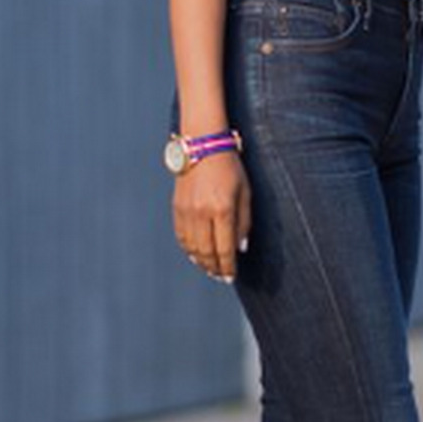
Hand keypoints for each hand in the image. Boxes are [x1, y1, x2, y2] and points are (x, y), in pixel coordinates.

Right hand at [173, 149, 251, 281]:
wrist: (202, 144)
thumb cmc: (230, 167)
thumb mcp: (245, 192)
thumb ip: (244, 222)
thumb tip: (239, 248)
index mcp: (223, 209)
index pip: (225, 248)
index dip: (228, 266)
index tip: (231, 277)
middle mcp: (202, 213)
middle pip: (207, 252)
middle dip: (214, 267)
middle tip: (221, 276)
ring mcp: (187, 211)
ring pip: (192, 247)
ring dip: (201, 261)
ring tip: (210, 268)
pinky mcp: (177, 207)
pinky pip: (181, 236)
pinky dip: (188, 249)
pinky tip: (196, 254)